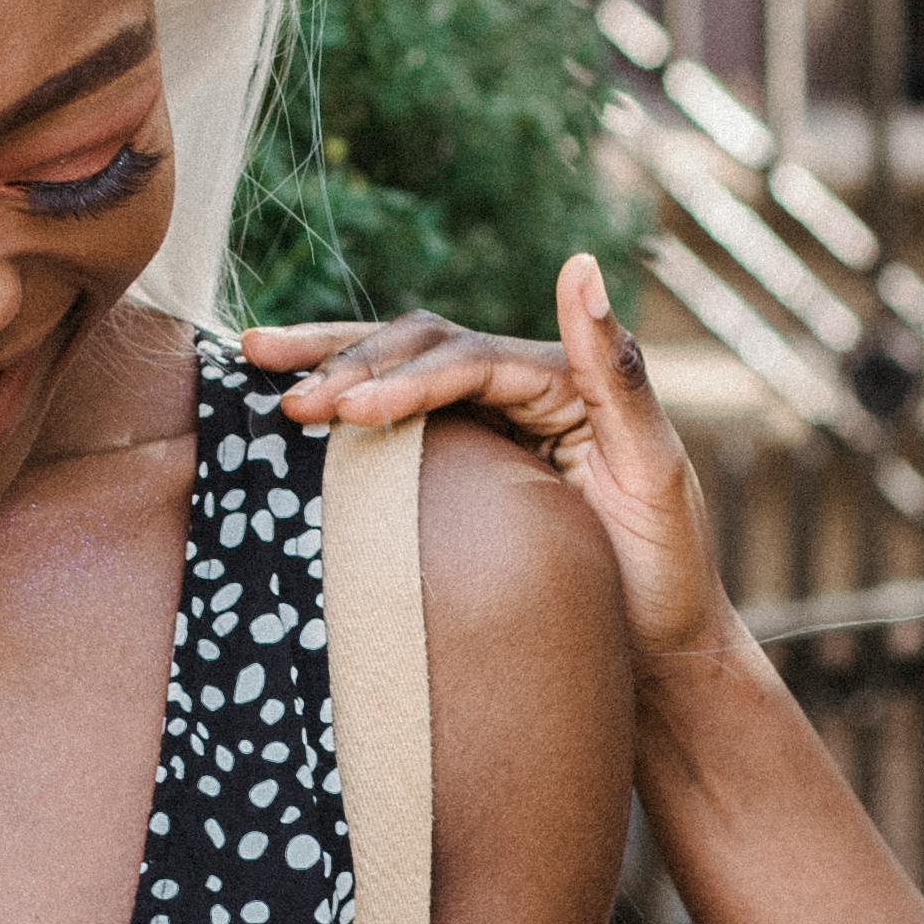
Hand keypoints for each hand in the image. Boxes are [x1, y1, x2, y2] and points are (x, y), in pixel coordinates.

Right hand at [244, 255, 738, 679]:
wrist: (662, 659)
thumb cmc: (665, 572)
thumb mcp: (652, 469)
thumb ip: (616, 371)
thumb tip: (581, 265)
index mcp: (566, 380)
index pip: (469, 360)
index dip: (404, 378)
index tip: (344, 412)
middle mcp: (528, 388)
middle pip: (422, 346)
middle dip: (349, 361)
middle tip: (283, 392)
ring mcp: (497, 424)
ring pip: (403, 371)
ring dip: (334, 365)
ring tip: (258, 362)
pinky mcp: (474, 466)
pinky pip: (404, 424)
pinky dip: (351, 407)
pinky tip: (295, 407)